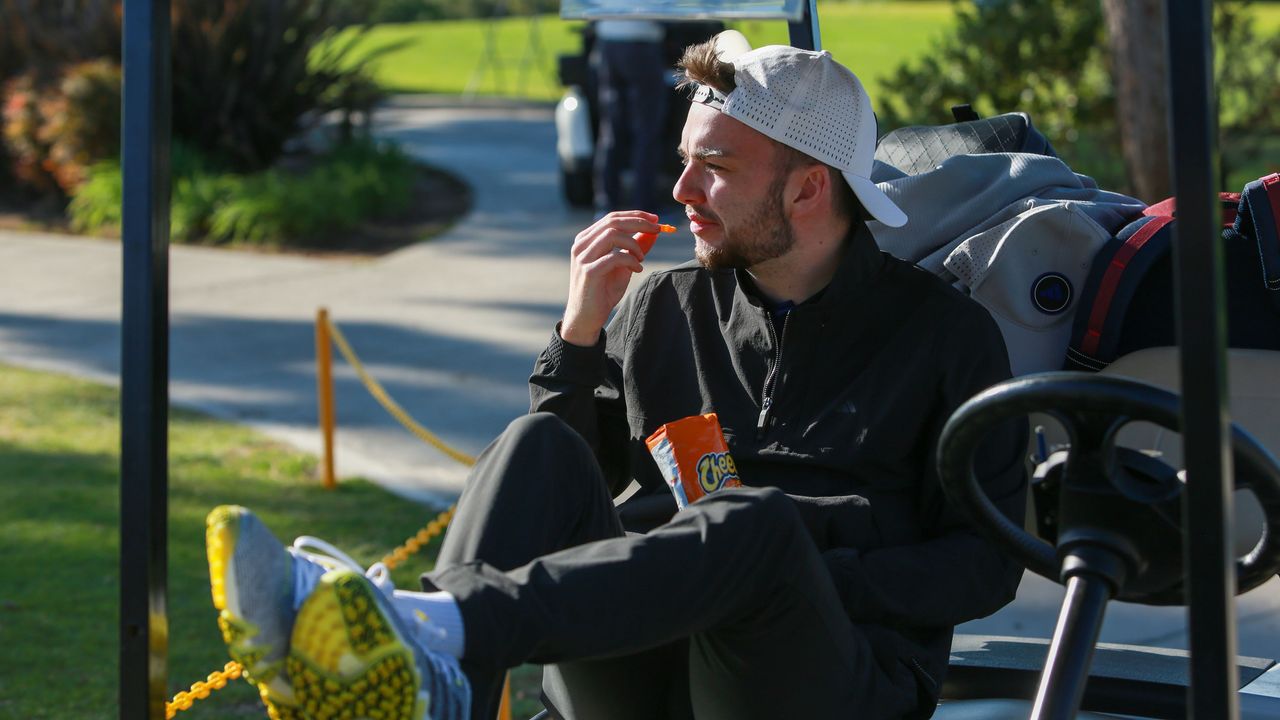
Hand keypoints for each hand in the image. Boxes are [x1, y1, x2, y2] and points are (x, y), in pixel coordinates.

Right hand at [561, 211, 664, 346]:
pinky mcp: (588, 271)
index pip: (612, 218)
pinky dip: (631, 260)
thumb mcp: (622, 265)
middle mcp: (581, 244)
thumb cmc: (603, 290)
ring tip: (642, 258)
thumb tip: (652, 232)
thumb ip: (634, 248)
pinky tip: (637, 270)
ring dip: (634, 244)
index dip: (635, 215)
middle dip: (639, 223)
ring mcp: (583, 257)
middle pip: (613, 222)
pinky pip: (614, 257)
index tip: (656, 219)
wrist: (587, 317)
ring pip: (613, 235)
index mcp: (587, 239)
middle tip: (658, 229)